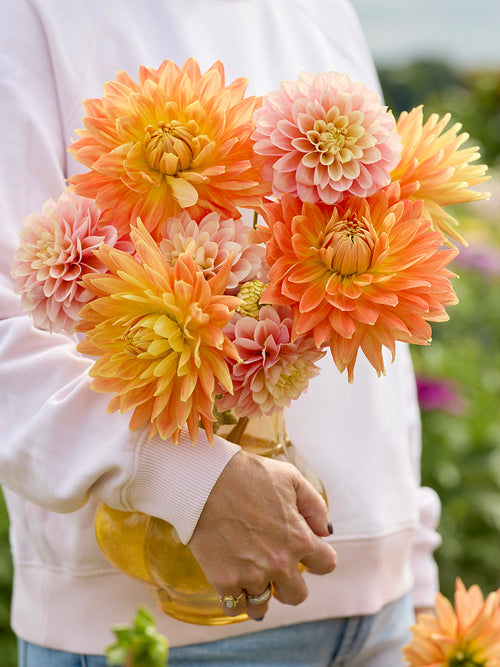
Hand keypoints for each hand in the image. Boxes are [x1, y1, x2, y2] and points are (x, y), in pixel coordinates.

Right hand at [189, 450, 336, 620]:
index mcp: (299, 538)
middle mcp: (279, 562)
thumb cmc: (247, 474)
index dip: (318, 558)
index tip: (306, 554)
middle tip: (276, 569)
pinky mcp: (224, 580)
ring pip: (263, 606)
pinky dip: (235, 599)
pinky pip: (235, 607)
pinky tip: (232, 583)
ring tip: (251, 579)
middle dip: (290, 583)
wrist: (205, 480)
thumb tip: (325, 531)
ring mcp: (251, 575)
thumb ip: (315, 506)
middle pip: (297, 595)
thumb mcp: (290, 478)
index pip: (326, 565)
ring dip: (260, 594)